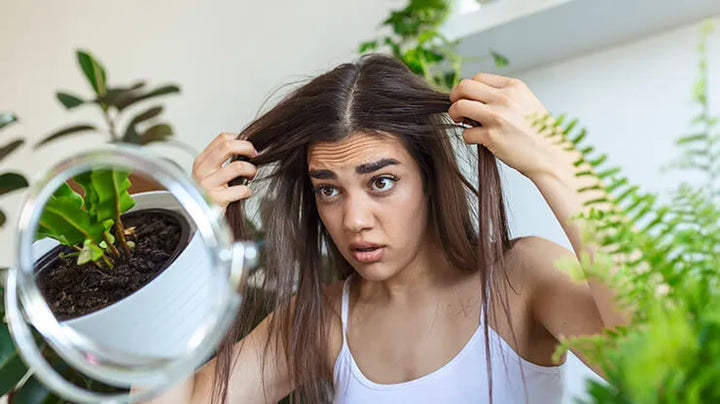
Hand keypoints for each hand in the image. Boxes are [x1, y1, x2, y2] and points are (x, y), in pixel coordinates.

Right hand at [191, 132, 257, 211]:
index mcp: (201, 161)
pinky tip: (246, 193)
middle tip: (255, 155)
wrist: (199, 220)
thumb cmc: (209, 195)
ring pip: (237, 166)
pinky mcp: (216, 199)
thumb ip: (222, 160)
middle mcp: (203, 170)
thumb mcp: (210, 174)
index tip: (248, 147)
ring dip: (251, 170)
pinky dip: (248, 191)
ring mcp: (208, 185)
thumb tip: (246, 147)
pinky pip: (241, 189)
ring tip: (251, 175)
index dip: (240, 139)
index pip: (222, 138)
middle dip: (247, 148)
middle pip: (228, 146)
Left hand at [448, 73, 574, 179]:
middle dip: (455, 97)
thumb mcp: (526, 103)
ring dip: (454, 114)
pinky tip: (477, 140)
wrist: (552, 157)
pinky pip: (465, 133)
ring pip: (459, 106)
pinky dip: (468, 137)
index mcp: (514, 87)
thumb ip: (504, 96)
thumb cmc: (539, 133)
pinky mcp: (492, 136)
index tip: (469, 99)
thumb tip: (474, 96)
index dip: (469, 89)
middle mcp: (505, 98)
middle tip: (457, 109)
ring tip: (461, 121)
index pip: (478, 77)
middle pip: (464, 86)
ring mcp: (497, 116)